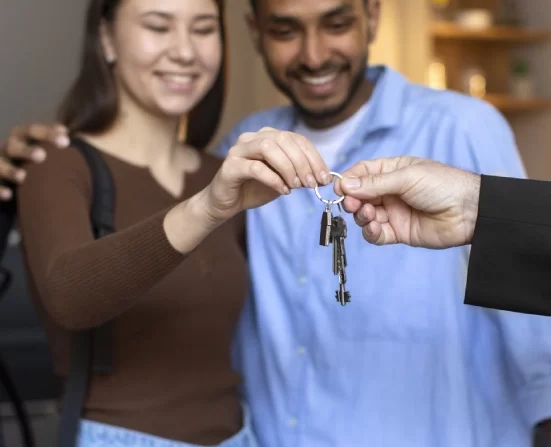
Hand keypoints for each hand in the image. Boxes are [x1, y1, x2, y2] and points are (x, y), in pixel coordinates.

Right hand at [0, 123, 69, 198]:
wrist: (11, 169)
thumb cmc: (34, 156)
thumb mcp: (41, 144)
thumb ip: (53, 139)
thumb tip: (65, 131)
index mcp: (21, 136)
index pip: (33, 130)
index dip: (48, 134)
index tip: (66, 142)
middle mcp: (8, 147)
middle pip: (15, 147)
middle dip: (27, 151)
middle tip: (41, 156)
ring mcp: (0, 162)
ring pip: (1, 164)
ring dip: (10, 170)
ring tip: (22, 177)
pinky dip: (0, 189)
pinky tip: (8, 195)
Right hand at [204, 127, 329, 221]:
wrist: (226, 203)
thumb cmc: (254, 188)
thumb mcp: (282, 179)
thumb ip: (298, 173)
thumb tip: (320, 176)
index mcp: (268, 136)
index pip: (296, 139)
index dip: (313, 157)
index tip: (324, 177)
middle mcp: (252, 138)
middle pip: (284, 140)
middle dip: (302, 162)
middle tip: (311, 183)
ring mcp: (239, 150)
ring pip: (269, 148)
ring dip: (288, 168)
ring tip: (296, 186)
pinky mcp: (230, 166)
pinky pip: (255, 168)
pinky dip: (273, 179)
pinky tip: (282, 190)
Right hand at [334, 156, 480, 248]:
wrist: (470, 212)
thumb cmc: (443, 184)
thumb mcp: (406, 177)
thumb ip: (374, 183)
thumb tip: (344, 183)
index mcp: (392, 171)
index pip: (362, 174)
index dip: (348, 180)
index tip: (338, 188)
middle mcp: (390, 191)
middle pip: (360, 196)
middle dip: (352, 200)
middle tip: (351, 204)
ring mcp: (393, 212)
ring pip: (365, 215)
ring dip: (361, 216)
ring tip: (368, 215)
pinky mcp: (398, 232)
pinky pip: (377, 234)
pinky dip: (371, 232)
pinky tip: (374, 227)